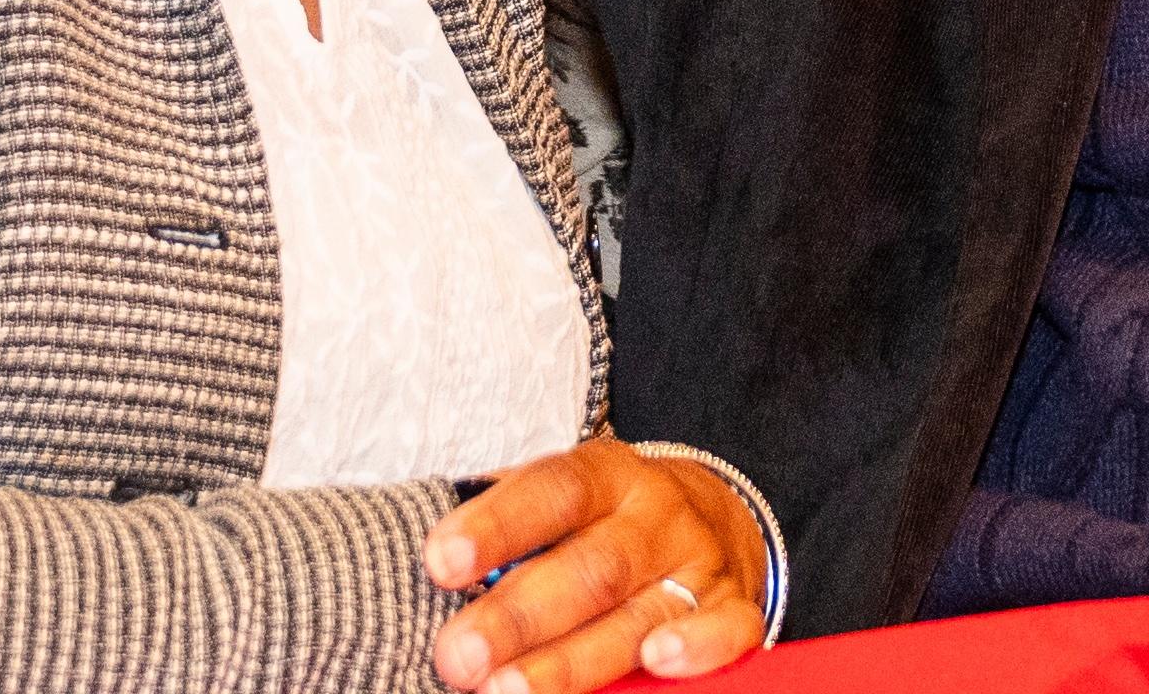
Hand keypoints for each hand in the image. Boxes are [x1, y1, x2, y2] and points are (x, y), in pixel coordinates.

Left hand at [424, 439, 770, 691]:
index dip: (496, 525)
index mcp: (607, 477)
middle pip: (588, 566)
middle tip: (457, 657)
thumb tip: (412, 560)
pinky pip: (726, 629)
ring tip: (510, 692)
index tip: (439, 563)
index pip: (550, 491)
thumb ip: (505, 527)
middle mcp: (656, 515)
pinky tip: (656, 661)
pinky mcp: (735, 607)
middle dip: (519, 617)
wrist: (713, 520)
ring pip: (639, 612)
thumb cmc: (602, 524)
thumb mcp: (560, 505)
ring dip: (573, 659)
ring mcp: (699, 563)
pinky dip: (695, 646)